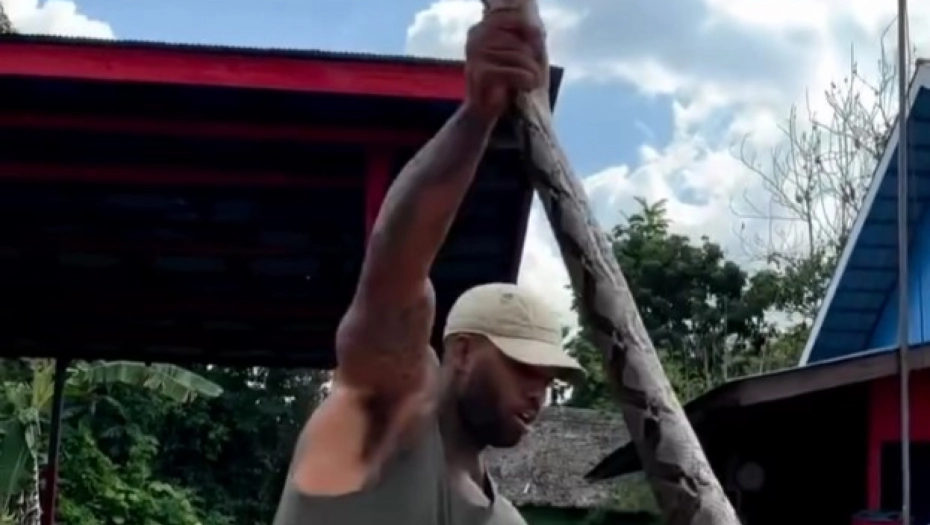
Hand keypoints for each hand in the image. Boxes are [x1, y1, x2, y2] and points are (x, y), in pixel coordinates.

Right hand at [463, 7, 545, 121]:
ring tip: (532, 83)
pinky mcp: (482, 72)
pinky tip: (527, 87)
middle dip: (532, 59)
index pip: (512, 18)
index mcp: (481, 29)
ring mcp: (477, 54)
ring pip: (519, 56)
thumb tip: (537, 28)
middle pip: (519, 40)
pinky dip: (526, 80)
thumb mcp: (517, 56)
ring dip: (532, 72)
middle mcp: (476, 37)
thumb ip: (526, 38)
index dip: (530, 32)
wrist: (483, 113)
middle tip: (536, 75)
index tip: (538, 49)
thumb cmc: (503, 83)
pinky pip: (514, 71)